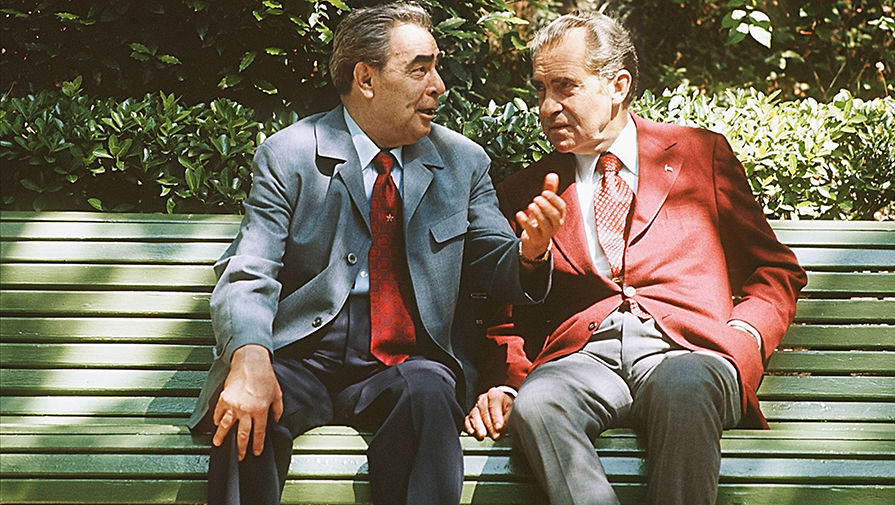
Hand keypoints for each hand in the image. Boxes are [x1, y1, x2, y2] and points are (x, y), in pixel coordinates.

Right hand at [212, 344, 283, 460]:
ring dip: (222, 437)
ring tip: (218, 444)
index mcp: (260, 410)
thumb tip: (276, 422)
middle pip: (242, 434)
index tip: (256, 452)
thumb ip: (277, 410)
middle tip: (239, 457)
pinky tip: (216, 425)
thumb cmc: (265, 377)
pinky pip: (218, 413)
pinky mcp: (224, 398)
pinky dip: (216, 420)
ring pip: (225, 426)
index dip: (257, 445)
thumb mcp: (277, 394)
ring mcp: (233, 405)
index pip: (259, 433)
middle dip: (241, 447)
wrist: (251, 362)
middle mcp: (246, 410)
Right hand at [464, 387, 514, 439]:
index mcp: (495, 394)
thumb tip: (500, 429)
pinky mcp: (471, 415)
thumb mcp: (511, 410)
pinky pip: (468, 420)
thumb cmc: (507, 407)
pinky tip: (473, 432)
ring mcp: (476, 406)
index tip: (499, 427)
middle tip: (495, 435)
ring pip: (474, 415)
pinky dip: (469, 426)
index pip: (494, 405)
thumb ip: (506, 419)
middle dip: (489, 425)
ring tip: (483, 435)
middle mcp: (483, 399)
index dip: (496, 417)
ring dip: (478, 427)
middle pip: (484, 411)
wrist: (503, 404)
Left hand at [517, 173, 565, 261]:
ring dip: (538, 213)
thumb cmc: (542, 221)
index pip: (561, 207)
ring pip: (545, 225)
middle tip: (536, 198)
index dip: (554, 199)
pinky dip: (525, 222)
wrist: (535, 241)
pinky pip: (532, 232)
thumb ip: (549, 190)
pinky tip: (519, 214)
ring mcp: (546, 233)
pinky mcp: (536, 239)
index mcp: (559, 215)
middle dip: (546, 206)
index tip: (545, 192)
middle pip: (555, 216)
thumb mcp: (545, 205)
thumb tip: (553, 174)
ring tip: (530, 205)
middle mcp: (555, 225)